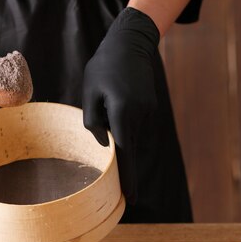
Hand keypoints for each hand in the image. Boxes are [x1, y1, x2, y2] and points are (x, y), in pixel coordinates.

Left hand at [83, 7, 159, 203]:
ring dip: (120, 137)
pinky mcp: (151, 108)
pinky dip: (126, 128)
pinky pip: (135, 126)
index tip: (131, 197)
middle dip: (123, 164)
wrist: (130, 43)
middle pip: (129, 147)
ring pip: (131, 136)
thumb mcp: (90, 92)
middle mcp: (140, 115)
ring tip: (107, 109)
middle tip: (119, 183)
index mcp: (123, 112)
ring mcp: (149, 112)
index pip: (125, 153)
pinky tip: (116, 107)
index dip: (128, 177)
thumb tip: (104, 145)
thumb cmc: (103, 67)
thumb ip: (93, 121)